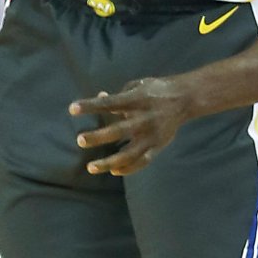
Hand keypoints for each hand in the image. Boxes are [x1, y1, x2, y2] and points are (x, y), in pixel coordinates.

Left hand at [71, 78, 191, 174]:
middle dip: (98, 137)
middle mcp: (143, 118)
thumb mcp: (137, 86)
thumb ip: (118, 94)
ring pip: (128, 153)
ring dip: (109, 162)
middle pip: (118, 130)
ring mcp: (151, 135)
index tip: (72, 109)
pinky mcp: (158, 145)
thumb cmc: (156, 90)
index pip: (109, 103)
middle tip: (80, 140)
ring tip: (91, 167)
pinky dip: (128, 168)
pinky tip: (113, 171)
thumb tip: (99, 97)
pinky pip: (142, 161)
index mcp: (136, 100)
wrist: (185, 98)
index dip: (90, 105)